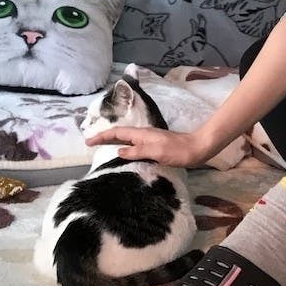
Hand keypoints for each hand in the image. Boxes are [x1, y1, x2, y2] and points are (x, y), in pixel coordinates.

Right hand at [84, 126, 210, 167]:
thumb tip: (118, 151)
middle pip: (120, 134)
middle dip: (104, 137)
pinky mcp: (155, 146)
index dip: (102, 136)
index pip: (117, 133)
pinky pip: (134, 144)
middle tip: (90, 143)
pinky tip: (125, 152)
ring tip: (102, 146)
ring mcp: (149, 140)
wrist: (198, 148)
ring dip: (113, 141)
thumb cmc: (178, 151)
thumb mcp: (156, 151)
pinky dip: (124, 146)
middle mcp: (144, 135)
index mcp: (142, 134)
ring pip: (126, 138)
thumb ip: (137, 150)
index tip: (88, 141)